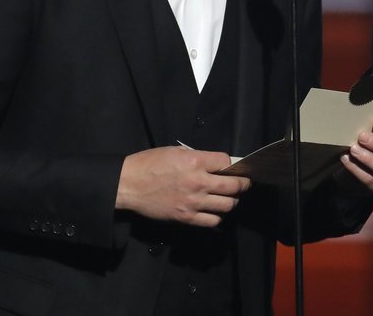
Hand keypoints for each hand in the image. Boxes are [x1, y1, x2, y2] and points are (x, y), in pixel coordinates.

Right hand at [115, 147, 250, 226]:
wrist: (128, 185)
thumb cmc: (149, 164)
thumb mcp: (175, 152)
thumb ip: (197, 157)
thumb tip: (214, 164)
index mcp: (194, 162)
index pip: (226, 162)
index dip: (231, 164)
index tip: (232, 167)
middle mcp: (198, 182)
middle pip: (233, 185)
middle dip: (242, 184)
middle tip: (244, 183)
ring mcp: (193, 202)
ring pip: (227, 205)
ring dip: (232, 200)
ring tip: (230, 197)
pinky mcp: (186, 217)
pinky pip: (212, 221)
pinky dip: (217, 216)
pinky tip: (215, 211)